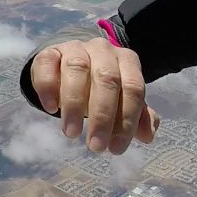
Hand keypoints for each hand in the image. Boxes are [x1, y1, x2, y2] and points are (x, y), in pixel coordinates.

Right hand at [30, 37, 158, 154]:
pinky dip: (48, 87)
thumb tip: (148, 136)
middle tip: (95, 146)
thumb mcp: (121, 101)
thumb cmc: (100, 88)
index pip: (133, 88)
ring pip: (77, 70)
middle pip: (107, 79)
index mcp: (127, 61)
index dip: (127, 119)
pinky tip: (51, 108)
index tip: (117, 148)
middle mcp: (104, 50)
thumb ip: (137, 116)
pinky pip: (48, 64)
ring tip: (71, 133)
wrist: (68, 63)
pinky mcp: (49, 52)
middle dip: (102, 116)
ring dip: (74, 105)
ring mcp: (75, 48)